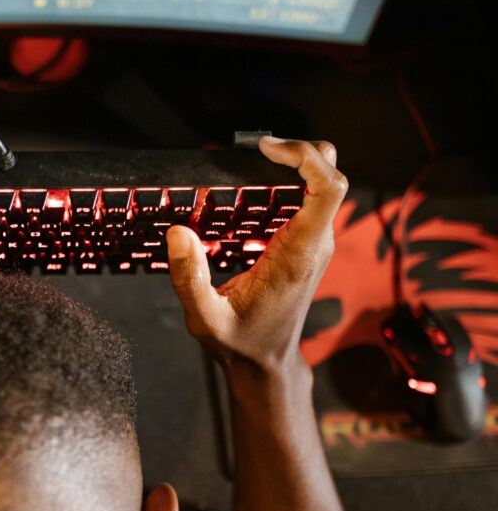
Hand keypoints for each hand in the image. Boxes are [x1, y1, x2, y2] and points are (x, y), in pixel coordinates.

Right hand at [167, 137, 346, 374]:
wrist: (265, 362)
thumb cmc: (239, 342)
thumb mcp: (204, 318)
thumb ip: (190, 278)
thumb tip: (179, 232)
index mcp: (299, 254)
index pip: (328, 189)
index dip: (305, 157)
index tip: (266, 149)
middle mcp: (315, 243)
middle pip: (331, 175)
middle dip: (301, 152)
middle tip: (258, 150)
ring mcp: (313, 242)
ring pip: (323, 183)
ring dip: (295, 164)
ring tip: (254, 162)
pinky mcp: (304, 243)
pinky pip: (308, 198)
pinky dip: (288, 181)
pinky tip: (253, 186)